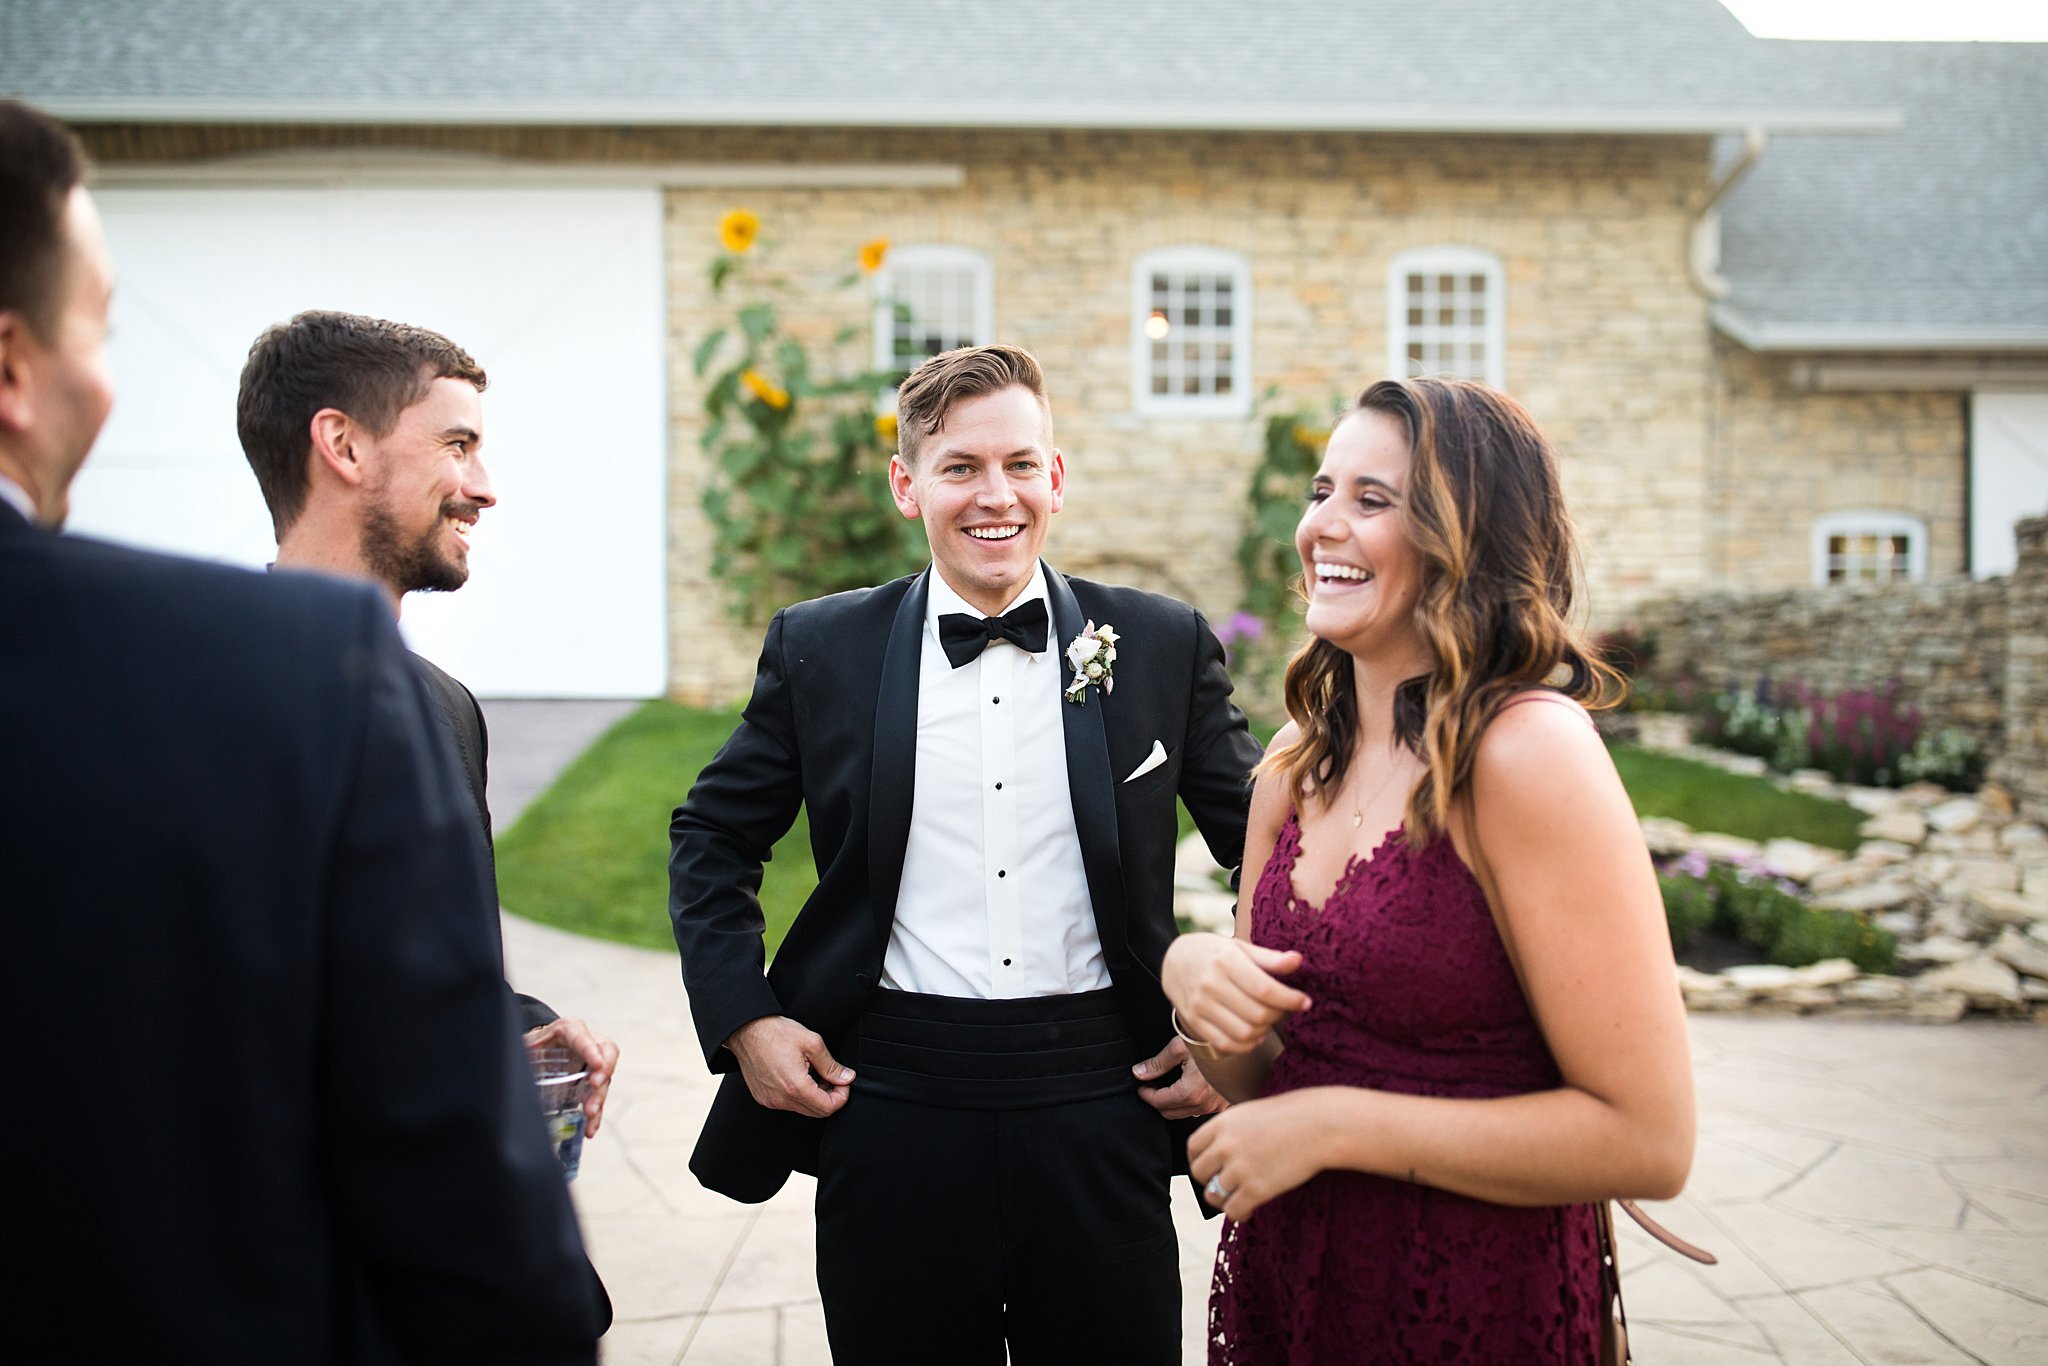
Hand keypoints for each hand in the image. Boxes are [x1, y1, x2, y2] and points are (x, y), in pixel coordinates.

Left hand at [524, 1016, 618, 1136]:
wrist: (541, 1047)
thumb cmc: (535, 1043)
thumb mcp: (528, 1043)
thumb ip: (523, 1050)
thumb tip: (508, 1065)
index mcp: (570, 1029)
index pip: (583, 1037)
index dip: (591, 1050)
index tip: (596, 1065)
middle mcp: (588, 1043)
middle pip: (606, 1054)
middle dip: (603, 1072)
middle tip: (595, 1086)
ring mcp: (593, 1063)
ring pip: (605, 1078)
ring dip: (600, 1097)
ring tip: (591, 1114)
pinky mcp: (592, 1082)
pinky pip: (598, 1096)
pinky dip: (596, 1114)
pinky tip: (591, 1127)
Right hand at [726, 1015, 853, 1117]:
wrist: (746, 1031)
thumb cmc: (775, 1033)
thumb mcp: (811, 1043)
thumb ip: (831, 1065)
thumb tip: (846, 1077)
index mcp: (795, 1087)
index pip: (828, 1108)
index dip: (841, 1096)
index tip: (842, 1082)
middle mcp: (781, 1099)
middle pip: (816, 1112)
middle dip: (829, 1096)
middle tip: (830, 1077)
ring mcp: (770, 1100)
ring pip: (802, 1109)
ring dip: (814, 1096)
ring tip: (813, 1073)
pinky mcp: (763, 1098)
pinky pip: (787, 1104)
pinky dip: (798, 1095)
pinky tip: (798, 1076)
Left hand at [1133, 1036, 1226, 1119]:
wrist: (1235, 1041)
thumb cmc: (1210, 1042)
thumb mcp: (1179, 1048)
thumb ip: (1157, 1064)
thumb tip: (1139, 1073)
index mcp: (1191, 1092)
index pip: (1159, 1103)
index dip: (1146, 1095)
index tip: (1141, 1086)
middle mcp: (1205, 1104)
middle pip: (1170, 1113)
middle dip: (1157, 1101)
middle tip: (1150, 1086)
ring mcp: (1215, 1106)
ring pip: (1184, 1113)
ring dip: (1172, 1103)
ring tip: (1166, 1086)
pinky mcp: (1222, 1103)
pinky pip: (1199, 1109)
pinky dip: (1187, 1103)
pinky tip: (1184, 1088)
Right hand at [1162, 933, 1309, 1054]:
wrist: (1172, 960)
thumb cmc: (1213, 952)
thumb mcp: (1239, 947)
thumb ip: (1269, 958)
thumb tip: (1298, 961)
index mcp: (1226, 961)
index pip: (1265, 989)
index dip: (1290, 999)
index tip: (1305, 1001)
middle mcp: (1211, 984)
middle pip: (1257, 1014)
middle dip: (1280, 1015)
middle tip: (1286, 1008)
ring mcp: (1200, 1006)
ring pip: (1244, 1033)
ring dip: (1265, 1031)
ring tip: (1269, 1019)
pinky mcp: (1194, 1022)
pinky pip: (1226, 1044)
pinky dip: (1246, 1045)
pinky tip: (1254, 1034)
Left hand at [1187, 1088, 1331, 1222]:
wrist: (1321, 1125)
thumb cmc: (1293, 1117)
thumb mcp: (1252, 1113)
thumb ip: (1231, 1131)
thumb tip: (1218, 1153)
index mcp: (1222, 1123)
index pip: (1193, 1148)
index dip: (1199, 1161)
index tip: (1209, 1169)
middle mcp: (1225, 1145)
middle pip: (1200, 1173)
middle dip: (1210, 1182)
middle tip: (1225, 1186)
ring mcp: (1240, 1168)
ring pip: (1214, 1195)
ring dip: (1225, 1200)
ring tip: (1238, 1199)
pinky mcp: (1256, 1189)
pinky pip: (1233, 1210)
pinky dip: (1238, 1214)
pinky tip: (1249, 1211)